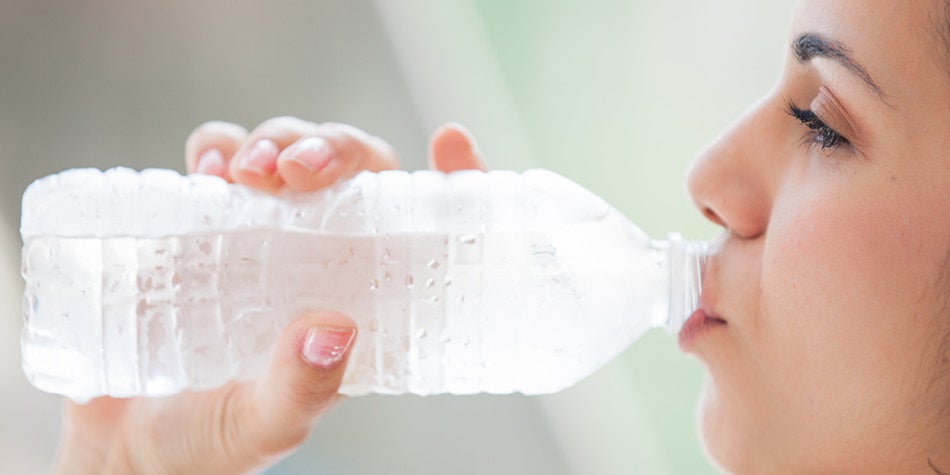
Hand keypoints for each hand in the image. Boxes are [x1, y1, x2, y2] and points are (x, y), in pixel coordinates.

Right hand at [53, 117, 485, 473]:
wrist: (123, 443)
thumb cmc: (209, 440)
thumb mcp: (265, 426)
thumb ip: (300, 390)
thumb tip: (335, 332)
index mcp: (362, 299)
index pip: (424, 228)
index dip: (452, 180)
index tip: (451, 144)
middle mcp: (322, 256)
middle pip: (354, 171)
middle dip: (334, 151)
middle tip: (299, 172)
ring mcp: (262, 230)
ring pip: (290, 148)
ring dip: (277, 141)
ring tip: (248, 173)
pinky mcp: (204, 217)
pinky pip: (219, 157)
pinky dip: (215, 148)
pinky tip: (207, 171)